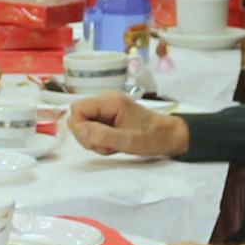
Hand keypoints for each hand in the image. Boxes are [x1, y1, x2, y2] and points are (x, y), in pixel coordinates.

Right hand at [63, 91, 188, 160]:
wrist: (168, 136)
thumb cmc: (152, 136)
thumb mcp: (126, 140)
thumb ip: (100, 135)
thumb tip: (78, 130)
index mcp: (110, 101)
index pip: (76, 109)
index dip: (80, 128)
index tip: (95, 140)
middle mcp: (106, 100)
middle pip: (78, 118)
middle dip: (88, 136)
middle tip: (107, 144)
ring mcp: (106, 108)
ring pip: (84, 125)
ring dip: (95, 140)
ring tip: (113, 144)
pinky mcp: (107, 115)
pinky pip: (92, 128)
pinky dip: (99, 140)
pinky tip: (113, 142)